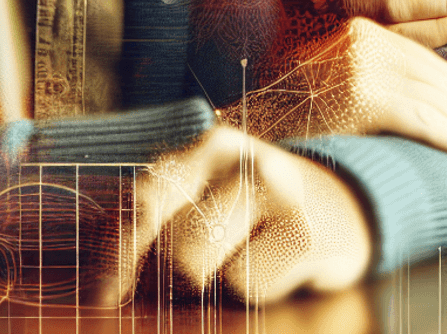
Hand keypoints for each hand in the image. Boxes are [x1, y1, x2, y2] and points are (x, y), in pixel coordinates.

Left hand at [93, 127, 372, 306]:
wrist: (340, 210)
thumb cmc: (253, 216)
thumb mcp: (209, 201)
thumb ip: (158, 225)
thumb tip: (106, 290)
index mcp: (207, 148)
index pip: (143, 199)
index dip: (117, 255)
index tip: (106, 297)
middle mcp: (240, 158)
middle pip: (168, 244)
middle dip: (169, 281)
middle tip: (193, 285)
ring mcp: (277, 190)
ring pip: (199, 268)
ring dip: (211, 288)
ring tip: (239, 267)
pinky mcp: (304, 232)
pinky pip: (247, 288)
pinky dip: (255, 293)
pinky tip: (277, 269)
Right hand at [232, 15, 446, 177]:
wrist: (236, 139)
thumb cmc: (281, 123)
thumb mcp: (330, 87)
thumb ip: (370, 82)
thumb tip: (424, 104)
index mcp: (359, 31)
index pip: (428, 60)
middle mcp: (365, 39)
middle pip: (442, 77)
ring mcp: (366, 65)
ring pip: (445, 100)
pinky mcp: (368, 98)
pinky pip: (433, 124)